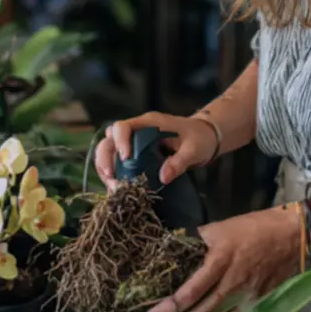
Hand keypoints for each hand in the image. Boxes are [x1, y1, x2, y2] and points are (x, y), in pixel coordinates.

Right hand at [94, 111, 217, 191]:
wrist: (204, 138)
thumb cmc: (199, 138)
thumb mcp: (194, 149)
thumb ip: (179, 161)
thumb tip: (163, 178)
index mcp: (149, 123)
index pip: (123, 126)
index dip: (120, 141)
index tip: (125, 159)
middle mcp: (137, 130)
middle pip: (109, 139)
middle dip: (105, 158)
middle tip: (111, 178)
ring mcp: (134, 142)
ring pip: (109, 151)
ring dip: (105, 168)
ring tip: (113, 187)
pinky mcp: (135, 155)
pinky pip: (117, 162)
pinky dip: (113, 174)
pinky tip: (117, 188)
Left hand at [146, 206, 300, 311]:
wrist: (292, 234)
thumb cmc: (255, 226)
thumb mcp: (222, 227)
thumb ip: (199, 240)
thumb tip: (177, 247)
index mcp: (220, 261)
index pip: (190, 292)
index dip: (170, 307)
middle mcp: (232, 283)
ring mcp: (246, 295)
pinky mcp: (257, 301)